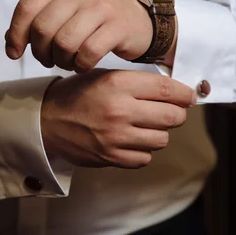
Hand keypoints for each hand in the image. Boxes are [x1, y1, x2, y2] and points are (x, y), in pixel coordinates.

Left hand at [4, 0, 152, 71]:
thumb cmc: (96, 16)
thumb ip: (37, 20)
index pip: (26, 7)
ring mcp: (101, 6)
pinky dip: (81, 66)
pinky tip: (83, 65)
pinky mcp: (117, 26)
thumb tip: (10, 42)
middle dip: (41, 52)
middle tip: (49, 59)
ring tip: (67, 62)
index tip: (14, 53)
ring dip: (61, 61)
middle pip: (43, 29)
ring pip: (64, 43)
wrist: (139, 18)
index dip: (16, 34)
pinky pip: (87, 53)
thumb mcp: (66, 8)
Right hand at [41, 69, 196, 168]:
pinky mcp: (111, 157)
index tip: (189, 96)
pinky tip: (132, 140)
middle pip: (171, 116)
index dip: (184, 93)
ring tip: (146, 126)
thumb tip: (174, 91)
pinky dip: (143, 150)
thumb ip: (136, 82)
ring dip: (159, 132)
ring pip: (161, 139)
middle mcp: (119, 110)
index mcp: (118, 84)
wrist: (46, 120)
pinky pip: (145, 158)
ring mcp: (116, 137)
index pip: (166, 89)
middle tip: (172, 111)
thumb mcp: (104, 76)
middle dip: (177, 113)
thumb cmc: (77, 94)